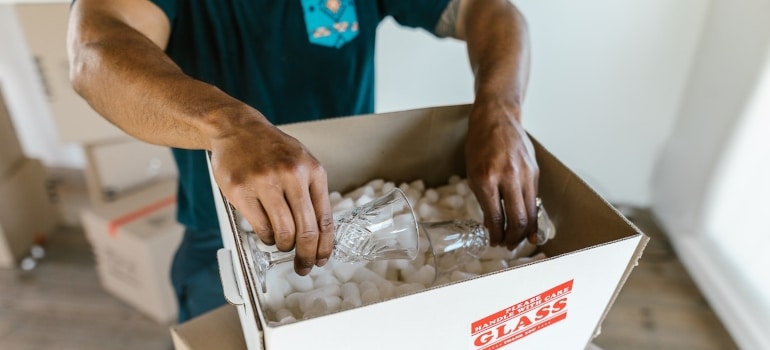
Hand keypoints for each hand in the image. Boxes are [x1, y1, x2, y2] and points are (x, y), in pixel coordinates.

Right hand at [209, 115, 333, 275]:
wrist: (237, 129)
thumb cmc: (272, 150)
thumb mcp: (302, 163)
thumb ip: (312, 193)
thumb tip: (320, 235)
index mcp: (312, 171)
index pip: (325, 219)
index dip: (325, 246)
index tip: (322, 260)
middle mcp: (291, 175)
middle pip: (306, 231)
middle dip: (306, 256)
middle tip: (303, 266)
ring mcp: (265, 182)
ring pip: (283, 233)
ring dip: (284, 246)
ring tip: (282, 243)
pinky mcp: (241, 190)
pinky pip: (261, 228)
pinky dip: (266, 238)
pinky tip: (267, 233)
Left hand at [464, 99, 538, 249]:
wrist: (497, 118)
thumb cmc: (480, 145)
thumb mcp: (473, 173)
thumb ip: (483, 200)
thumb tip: (491, 226)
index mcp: (487, 179)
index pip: (496, 217)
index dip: (496, 235)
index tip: (494, 242)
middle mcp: (508, 177)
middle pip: (518, 219)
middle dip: (513, 238)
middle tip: (507, 246)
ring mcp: (525, 174)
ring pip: (531, 212)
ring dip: (525, 230)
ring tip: (518, 239)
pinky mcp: (535, 172)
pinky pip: (535, 199)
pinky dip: (532, 215)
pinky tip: (528, 225)